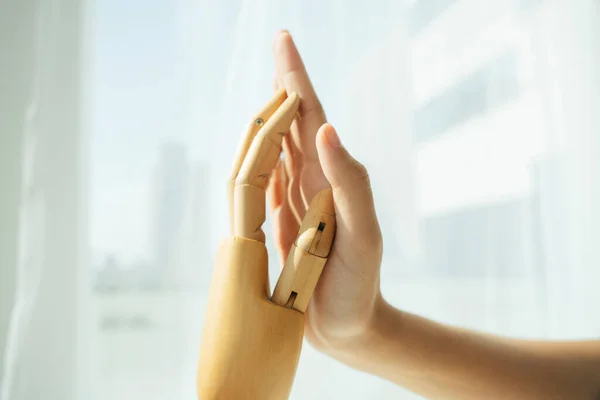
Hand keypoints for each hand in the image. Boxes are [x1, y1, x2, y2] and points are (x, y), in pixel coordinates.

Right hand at [267, 31, 383, 356]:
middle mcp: (312, 183)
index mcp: (328, 179)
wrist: (350, 327)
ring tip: (268, 85)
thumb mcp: (362, 234)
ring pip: (278, 147)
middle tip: (279, 45)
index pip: (310, 118)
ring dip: (271, 115)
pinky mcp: (282, 224)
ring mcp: (296, 202)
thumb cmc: (359, 284)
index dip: (296, 79)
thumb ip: (349, 184)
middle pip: (292, 124)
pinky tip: (260, 146)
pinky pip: (266, 183)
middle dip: (284, 83)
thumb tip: (324, 129)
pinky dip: (260, 157)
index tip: (284, 41)